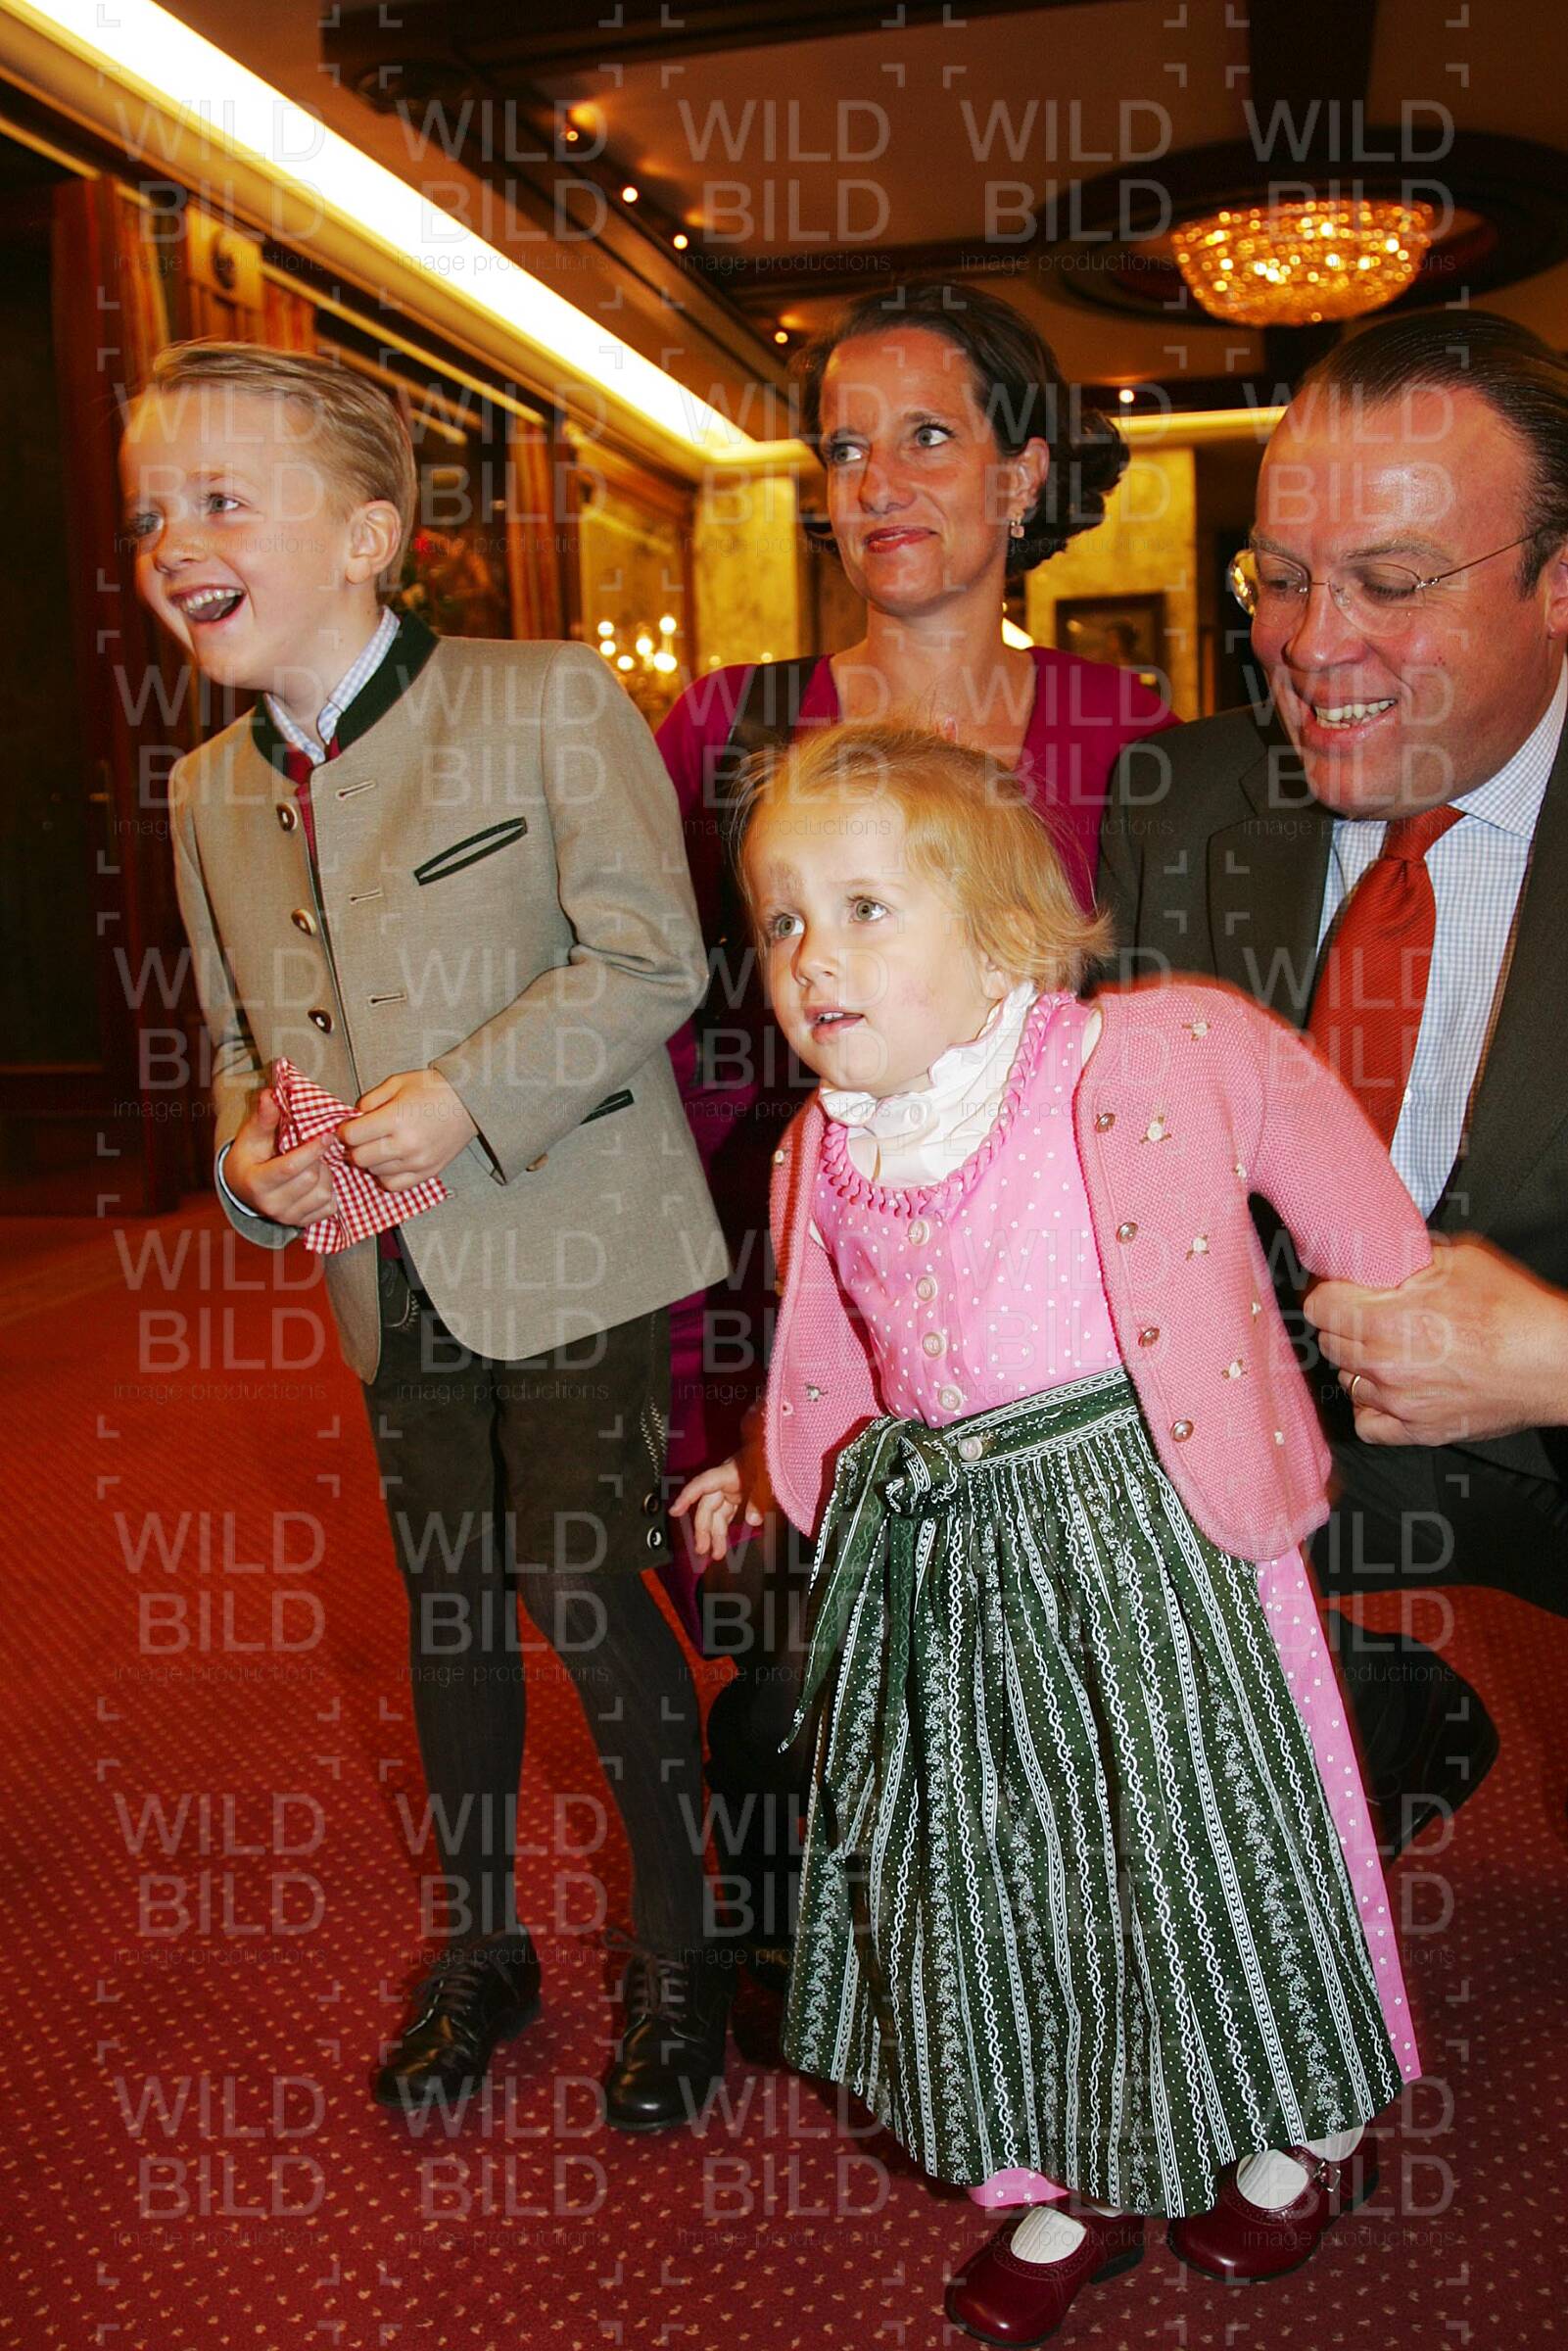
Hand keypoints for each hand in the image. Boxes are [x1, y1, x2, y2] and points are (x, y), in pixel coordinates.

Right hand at [225, 1085, 334, 1225]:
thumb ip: (264, 1118)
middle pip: (311, 1179)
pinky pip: (330, 1208)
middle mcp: (270, 1205)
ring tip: (316, 1164)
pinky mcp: (302, 1224)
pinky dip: (330, 1192)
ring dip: (327, 1175)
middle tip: (316, 1149)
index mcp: (256, 1183)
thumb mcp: (251, 1136)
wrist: (243, 1188)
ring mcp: (287, 1218)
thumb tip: (269, 1095)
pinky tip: (319, 1181)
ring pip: (323, 1194)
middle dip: (318, 1160)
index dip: (312, 1150)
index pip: (290, 1167)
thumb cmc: (250, 1157)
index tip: (327, 1135)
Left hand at [338, 1068, 477, 1190]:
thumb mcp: (396, 1083)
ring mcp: (417, 1162)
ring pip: (375, 1172)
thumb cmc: (432, 1088)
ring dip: (371, 1161)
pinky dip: (386, 1175)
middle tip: (363, 1137)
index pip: (352, 1136)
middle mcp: (405, 1145)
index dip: (346, 1130)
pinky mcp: (427, 1172)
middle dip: (355, 1147)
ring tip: (381, 1146)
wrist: (469, 1102)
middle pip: (360, 1158)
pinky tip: (391, 1162)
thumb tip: (354, 1119)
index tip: (351, 1126)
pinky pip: (394, 1185)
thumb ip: (370, 1100)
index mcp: (396, 1119)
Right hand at [671, 1454, 772, 1559]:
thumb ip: (760, 1499)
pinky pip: (726, 1511)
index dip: (687, 1496)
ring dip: (715, 1533)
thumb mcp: (769, 1478)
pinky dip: (724, 1526)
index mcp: (729, 1471)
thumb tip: (753, 1520)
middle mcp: (726, 1479)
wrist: (781, 1450)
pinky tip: (722, 1540)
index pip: (703, 1484)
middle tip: (702, 1549)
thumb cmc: (772, 1457)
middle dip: (704, 1529)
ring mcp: (732, 1486)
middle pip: (708, 1505)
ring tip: (715, 1553)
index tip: (674, 1511)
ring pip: (717, 1512)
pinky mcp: (738, 1492)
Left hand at [1304, 1234, 1567, 1446]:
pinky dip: (1371, 1407)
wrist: (1553, 1362)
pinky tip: (1388, 1389)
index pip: (1319, 1308)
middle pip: (1329, 1342)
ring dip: (1358, 1363)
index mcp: (1388, 1319)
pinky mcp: (1418, 1431)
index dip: (1325, 1293)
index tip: (1335, 1289)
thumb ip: (1408, 1256)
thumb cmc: (1514, 1311)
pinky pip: (1367, 1425)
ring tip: (1386, 1349)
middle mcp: (1386, 1365)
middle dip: (1342, 1324)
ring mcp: (1400, 1403)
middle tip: (1365, 1314)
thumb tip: (1380, 1250)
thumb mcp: (1460, 1259)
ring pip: (1347, 1380)